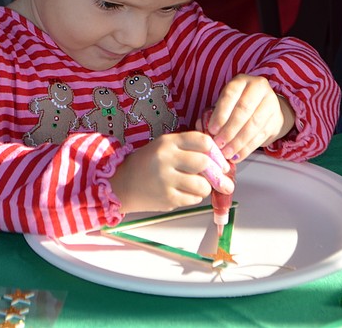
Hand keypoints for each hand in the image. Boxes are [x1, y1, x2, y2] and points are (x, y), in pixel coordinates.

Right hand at [110, 131, 233, 213]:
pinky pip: (193, 200)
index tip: (220, 159)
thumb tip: (219, 160)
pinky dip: (194, 197)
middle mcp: (166, 159)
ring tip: (198, 186)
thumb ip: (187, 148)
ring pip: (202, 185)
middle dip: (215, 172)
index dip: (216, 152)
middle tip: (219, 176)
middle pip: (204, 163)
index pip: (202, 141)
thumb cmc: (147, 164)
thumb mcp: (164, 147)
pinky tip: (185, 193)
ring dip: (205, 187)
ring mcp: (166, 180)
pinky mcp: (167, 199)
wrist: (122, 184)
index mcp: (167, 142)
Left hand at [200, 74, 294, 161]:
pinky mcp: (276, 120)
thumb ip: (212, 113)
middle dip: (229, 130)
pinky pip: (261, 136)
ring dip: (238, 141)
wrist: (265, 107)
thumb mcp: (226, 103)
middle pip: (243, 110)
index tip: (212, 130)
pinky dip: (247, 148)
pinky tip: (238, 155)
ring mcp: (270, 103)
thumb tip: (200, 126)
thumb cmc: (238, 105)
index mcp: (241, 81)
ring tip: (227, 153)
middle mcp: (258, 88)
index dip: (220, 113)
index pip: (230, 95)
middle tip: (219, 144)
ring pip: (254, 124)